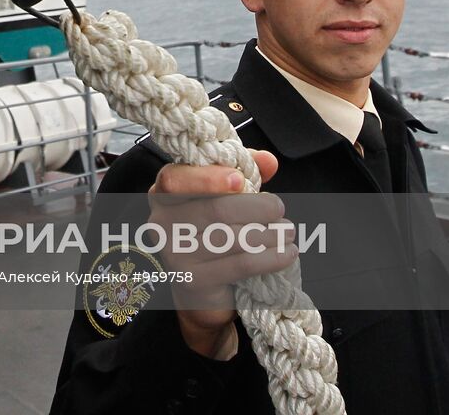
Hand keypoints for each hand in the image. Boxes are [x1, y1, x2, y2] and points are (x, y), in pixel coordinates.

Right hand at [145, 150, 292, 356]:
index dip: (208, 178)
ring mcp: (174, 253)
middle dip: (257, 207)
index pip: (175, 180)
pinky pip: (240, 264)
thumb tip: (268, 161)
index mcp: (162, 193)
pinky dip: (270, 258)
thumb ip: (244, 171)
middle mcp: (161, 222)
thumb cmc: (212, 231)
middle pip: (214, 209)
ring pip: (231, 237)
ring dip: (270, 234)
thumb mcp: (225, 195)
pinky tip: (287, 253)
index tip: (240, 180)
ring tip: (288, 232)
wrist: (201, 287)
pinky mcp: (193, 280)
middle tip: (279, 209)